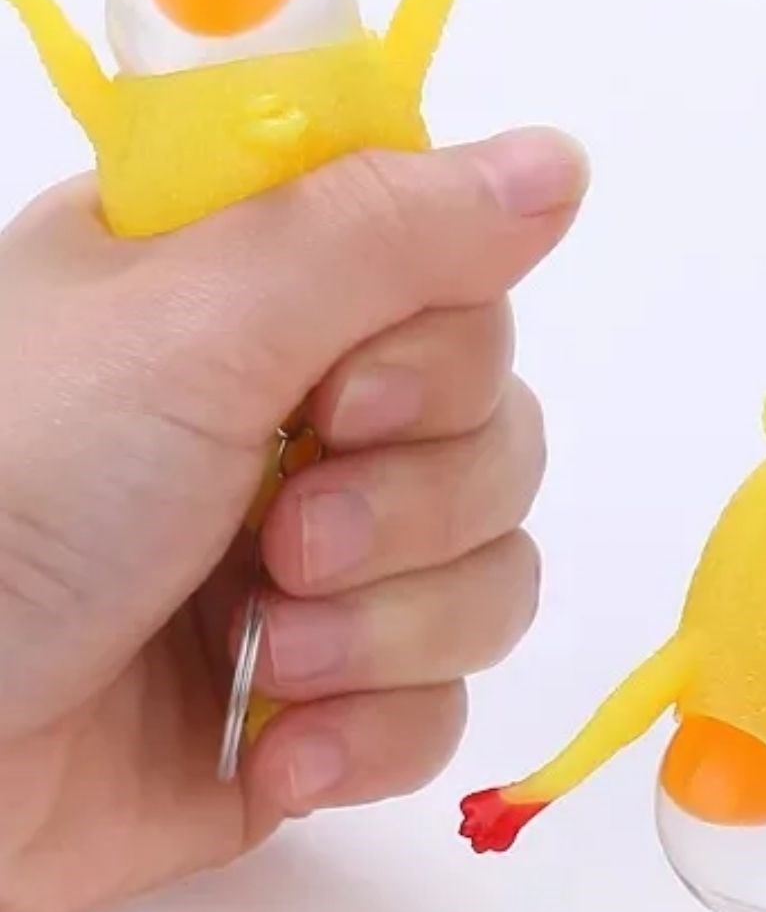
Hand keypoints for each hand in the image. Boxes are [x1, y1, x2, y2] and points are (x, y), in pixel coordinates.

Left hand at [0, 128, 586, 911]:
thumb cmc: (12, 497)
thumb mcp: (185, 327)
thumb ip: (381, 234)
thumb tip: (564, 158)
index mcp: (247, 298)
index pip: (451, 280)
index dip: (436, 349)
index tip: (344, 392)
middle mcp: (291, 419)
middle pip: (496, 434)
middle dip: (409, 508)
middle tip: (284, 542)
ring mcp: (311, 569)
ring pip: (490, 573)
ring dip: (391, 630)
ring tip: (267, 660)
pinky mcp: (317, 704)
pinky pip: (440, 706)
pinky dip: (369, 735)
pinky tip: (275, 752)